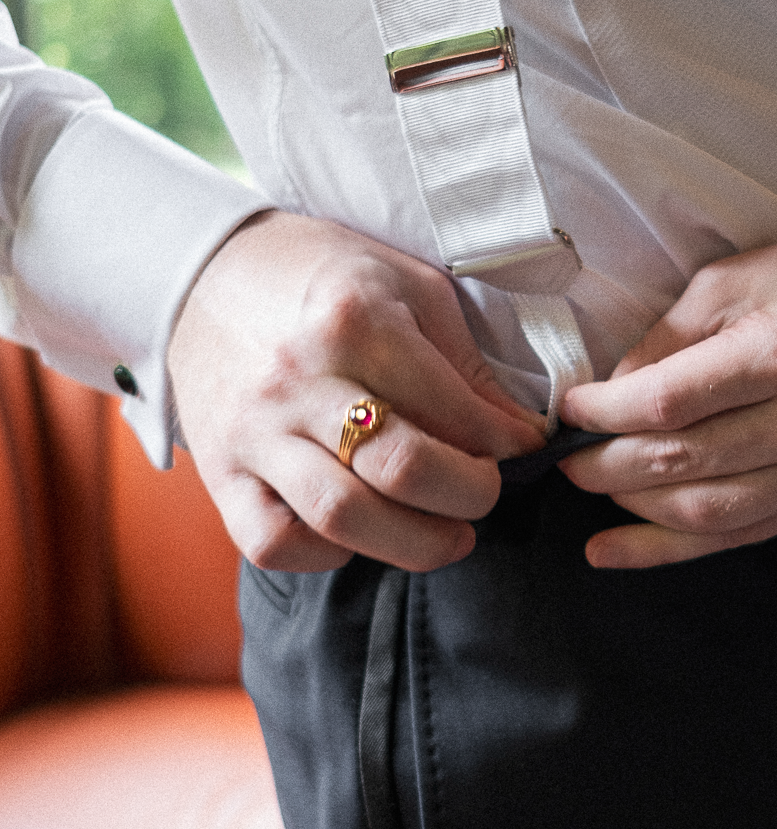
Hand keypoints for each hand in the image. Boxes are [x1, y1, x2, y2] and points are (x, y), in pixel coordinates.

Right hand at [168, 211, 543, 572]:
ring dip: (414, 543)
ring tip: (449, 536)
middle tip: (487, 493)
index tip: (522, 446)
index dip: (506, 442)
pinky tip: (359, 535)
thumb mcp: (405, 284)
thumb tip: (517, 433)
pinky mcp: (221, 474)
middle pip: (402, 469)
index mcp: (352, 321)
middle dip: (469, 495)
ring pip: (341, 516)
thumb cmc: (320, 275)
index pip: (453, 409)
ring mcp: (253, 432)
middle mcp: (298, 379)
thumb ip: (463, 360)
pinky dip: (326, 554)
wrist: (202, 273)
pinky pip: (272, 542)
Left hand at [558, 224, 776, 566]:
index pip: (670, 402)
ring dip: (631, 508)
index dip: (605, 413)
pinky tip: (616, 551)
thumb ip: (668, 340)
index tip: (572, 410)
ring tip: (590, 488)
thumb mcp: (735, 281)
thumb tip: (611, 392)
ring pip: (704, 511)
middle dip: (605, 466)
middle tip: (566, 457)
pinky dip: (669, 550)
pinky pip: (739, 535)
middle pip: (681, 462)